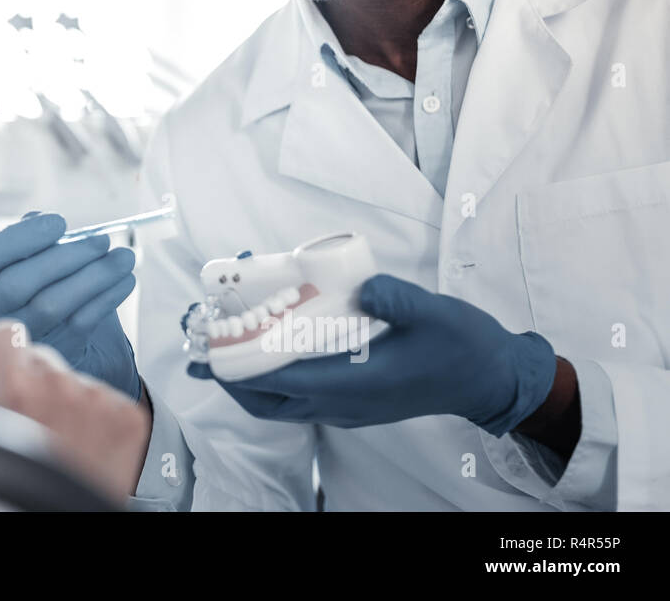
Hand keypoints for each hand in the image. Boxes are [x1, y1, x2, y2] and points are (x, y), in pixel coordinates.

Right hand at [0, 212, 140, 399]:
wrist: (55, 328)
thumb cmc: (40, 277)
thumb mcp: (28, 255)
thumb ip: (32, 235)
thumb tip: (50, 225)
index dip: (21, 238)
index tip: (60, 222)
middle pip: (19, 283)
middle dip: (65, 258)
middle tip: (101, 240)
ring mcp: (21, 331)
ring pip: (52, 305)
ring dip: (94, 277)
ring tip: (123, 257)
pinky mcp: (52, 348)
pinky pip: (79, 322)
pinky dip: (107, 298)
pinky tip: (125, 280)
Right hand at [0, 316, 150, 500]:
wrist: (59, 516)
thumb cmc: (5, 481)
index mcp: (15, 388)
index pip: (8, 331)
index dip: (2, 356)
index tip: (4, 381)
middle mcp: (61, 387)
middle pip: (41, 356)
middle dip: (32, 381)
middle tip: (30, 425)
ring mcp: (99, 400)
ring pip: (72, 377)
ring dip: (64, 400)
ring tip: (58, 441)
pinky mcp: (128, 414)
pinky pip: (103, 396)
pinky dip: (94, 417)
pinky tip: (84, 447)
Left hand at [189, 274, 557, 435]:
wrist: (490, 380)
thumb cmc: (463, 347)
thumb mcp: (433, 314)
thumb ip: (396, 299)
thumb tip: (361, 285)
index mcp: (355, 384)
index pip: (280, 380)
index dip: (241, 364)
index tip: (211, 343)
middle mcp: (343, 403)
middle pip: (268, 401)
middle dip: (231, 377)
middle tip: (202, 349)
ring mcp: (347, 408)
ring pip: (281, 405)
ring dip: (249, 381)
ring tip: (222, 352)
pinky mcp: (354, 403)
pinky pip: (299, 399)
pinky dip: (274, 381)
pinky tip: (269, 351)